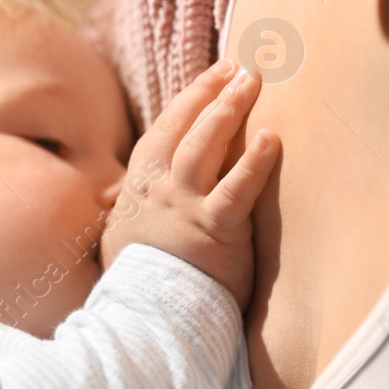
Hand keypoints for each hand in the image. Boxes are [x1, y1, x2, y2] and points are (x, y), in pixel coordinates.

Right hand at [100, 58, 279, 309]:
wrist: (142, 320)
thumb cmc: (138, 283)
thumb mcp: (119, 239)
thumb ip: (125, 211)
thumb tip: (116, 195)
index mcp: (138, 189)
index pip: (164, 131)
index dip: (190, 100)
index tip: (214, 75)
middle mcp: (158, 190)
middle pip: (185, 128)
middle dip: (212, 92)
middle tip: (239, 67)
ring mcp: (184, 206)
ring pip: (205, 145)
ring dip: (228, 109)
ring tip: (251, 82)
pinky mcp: (213, 229)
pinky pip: (237, 190)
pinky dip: (254, 162)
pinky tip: (272, 138)